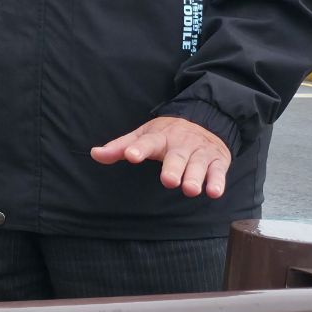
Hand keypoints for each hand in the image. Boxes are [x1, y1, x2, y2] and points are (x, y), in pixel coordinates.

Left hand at [90, 116, 230, 197]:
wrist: (207, 119)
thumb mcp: (143, 136)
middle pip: (176, 157)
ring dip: (195, 177)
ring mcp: (200, 152)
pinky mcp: (217, 161)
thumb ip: (120, 147)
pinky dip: (217, 181)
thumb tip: (94, 154)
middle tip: (168, 180)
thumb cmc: (167, 135)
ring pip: (197, 164)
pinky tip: (213, 192)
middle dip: (173, 168)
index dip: (138, 148)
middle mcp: (181, 144)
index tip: (130, 155)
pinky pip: (218, 171)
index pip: (147, 142)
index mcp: (159, 137)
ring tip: (190, 189)